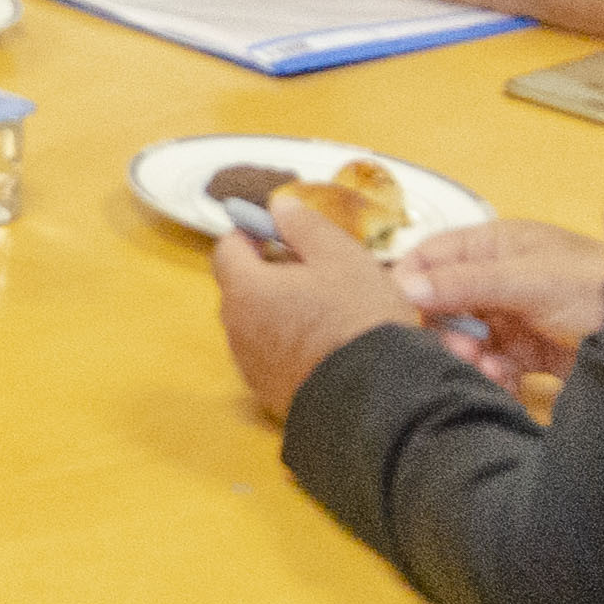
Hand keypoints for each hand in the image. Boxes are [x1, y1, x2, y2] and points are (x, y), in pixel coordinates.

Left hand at [211, 196, 419, 421]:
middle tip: (317, 271)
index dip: (251, 233)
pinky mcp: (267, 391)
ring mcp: (249, 364)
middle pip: (241, 286)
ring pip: (256, 321)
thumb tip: (278, 206)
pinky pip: (270, 354)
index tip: (281, 231)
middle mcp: (236, 327)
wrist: (376, 396)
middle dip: (270, 272)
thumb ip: (305, 226)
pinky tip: (325, 344)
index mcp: (246, 289)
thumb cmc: (359, 318)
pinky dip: (288, 342)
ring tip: (328, 310)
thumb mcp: (342, 256)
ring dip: (280, 308)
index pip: (227, 248)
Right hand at [392, 218, 603, 387]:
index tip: (397, 313)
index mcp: (496, 246)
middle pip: (444, 304)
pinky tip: (507, 380)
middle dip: (445, 330)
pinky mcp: (530, 353)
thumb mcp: (528, 279)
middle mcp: (500, 279)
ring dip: (469, 357)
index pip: (432, 256)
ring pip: (466, 340)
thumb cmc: (599, 288)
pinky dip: (493, 376)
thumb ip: (465, 283)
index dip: (410, 282)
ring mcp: (515, 317)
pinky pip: (492, 366)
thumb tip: (403, 287)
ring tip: (490, 368)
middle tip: (461, 349)